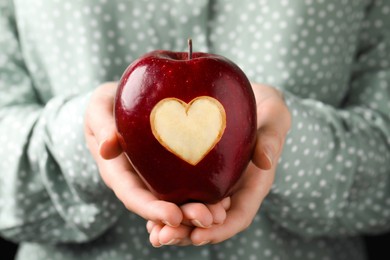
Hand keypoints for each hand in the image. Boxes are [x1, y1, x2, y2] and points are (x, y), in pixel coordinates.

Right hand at [84, 82, 229, 239]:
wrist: (122, 101)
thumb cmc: (107, 105)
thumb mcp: (99, 108)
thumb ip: (101, 126)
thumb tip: (105, 148)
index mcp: (118, 172)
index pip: (133, 196)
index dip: (151, 209)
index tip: (173, 216)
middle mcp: (137, 180)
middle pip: (159, 204)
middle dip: (183, 216)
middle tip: (209, 219)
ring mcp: (155, 175)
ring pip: (177, 198)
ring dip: (198, 209)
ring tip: (222, 214)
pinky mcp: (171, 167)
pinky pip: (188, 181)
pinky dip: (205, 191)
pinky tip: (225, 195)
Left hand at [146, 83, 290, 245]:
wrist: (253, 106)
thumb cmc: (266, 111)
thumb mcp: (275, 118)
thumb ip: (272, 139)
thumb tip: (265, 161)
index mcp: (252, 185)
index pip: (238, 217)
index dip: (219, 230)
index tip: (197, 236)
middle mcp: (232, 190)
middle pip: (212, 222)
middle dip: (188, 232)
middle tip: (163, 237)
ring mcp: (215, 184)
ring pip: (195, 212)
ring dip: (175, 225)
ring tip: (152, 233)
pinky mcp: (200, 174)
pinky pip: (184, 194)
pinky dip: (169, 205)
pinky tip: (149, 212)